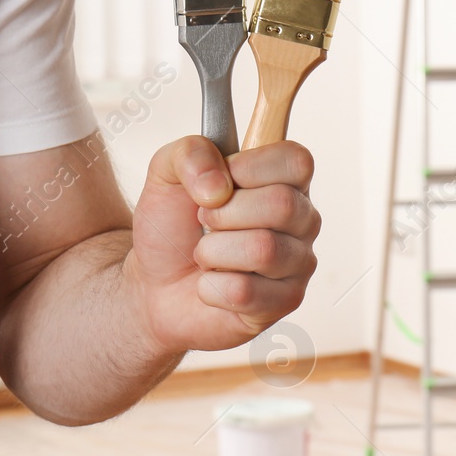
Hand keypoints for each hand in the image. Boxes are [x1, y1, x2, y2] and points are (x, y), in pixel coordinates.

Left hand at [124, 137, 319, 355]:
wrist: (154, 284)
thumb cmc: (173, 228)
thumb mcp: (166, 173)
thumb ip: (190, 154)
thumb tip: (219, 184)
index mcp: (285, 180)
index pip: (296, 161)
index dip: (251, 167)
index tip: (220, 180)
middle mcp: (302, 220)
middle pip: (282, 204)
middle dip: (222, 214)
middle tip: (204, 222)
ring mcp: (298, 263)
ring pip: (263, 250)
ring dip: (213, 252)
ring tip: (206, 255)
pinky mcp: (285, 302)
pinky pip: (246, 292)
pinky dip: (211, 287)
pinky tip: (211, 284)